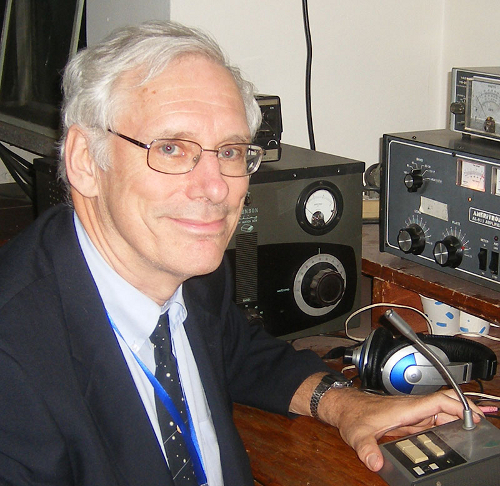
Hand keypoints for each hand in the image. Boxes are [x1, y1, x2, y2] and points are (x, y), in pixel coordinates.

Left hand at [318, 387, 484, 471]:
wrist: (345, 408)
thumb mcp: (358, 435)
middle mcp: (411, 408)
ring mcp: (411, 413)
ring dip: (457, 420)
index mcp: (406, 408)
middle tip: (482, 428)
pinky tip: (453, 436)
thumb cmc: (352, 415)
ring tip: (474, 433)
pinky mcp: (409, 420)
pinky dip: (446, 426)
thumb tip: (376, 464)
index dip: (459, 405)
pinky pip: (433, 421)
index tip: (474, 416)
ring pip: (441, 413)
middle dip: (465, 413)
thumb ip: (367, 449)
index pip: (438, 401)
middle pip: (445, 406)